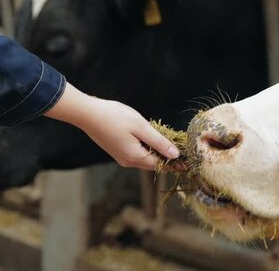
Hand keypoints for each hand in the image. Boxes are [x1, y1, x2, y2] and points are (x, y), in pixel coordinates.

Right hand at [45, 83, 178, 169]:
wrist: (87, 114)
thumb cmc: (115, 117)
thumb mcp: (141, 127)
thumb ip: (159, 142)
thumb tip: (175, 155)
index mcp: (135, 157)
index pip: (162, 165)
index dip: (176, 164)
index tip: (190, 163)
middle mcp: (128, 161)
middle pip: (153, 162)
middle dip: (168, 157)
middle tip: (183, 148)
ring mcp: (121, 157)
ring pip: (145, 157)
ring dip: (157, 151)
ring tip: (170, 142)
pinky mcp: (116, 150)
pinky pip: (137, 152)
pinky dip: (146, 147)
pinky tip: (150, 136)